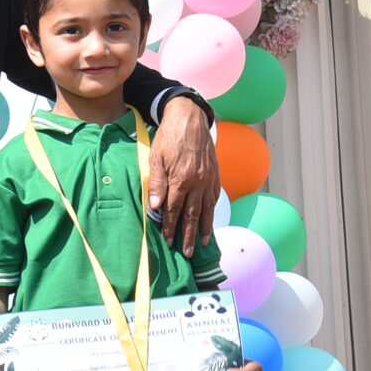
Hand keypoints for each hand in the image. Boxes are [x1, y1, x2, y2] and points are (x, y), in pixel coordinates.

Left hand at [147, 95, 221, 256]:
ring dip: (204, 228)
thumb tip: (154, 207)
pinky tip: (209, 221)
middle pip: (192, 214)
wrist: (190, 118)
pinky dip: (212, 212)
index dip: (170, 226)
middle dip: (189, 235)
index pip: (174, 209)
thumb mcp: (156, 157)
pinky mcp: (215, 174)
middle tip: (186, 253)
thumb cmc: (169, 137)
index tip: (168, 241)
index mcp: (181, 178)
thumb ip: (156, 183)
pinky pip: (214, 197)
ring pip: (206, 209)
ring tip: (202, 244)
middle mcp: (198, 181)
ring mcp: (209, 178)